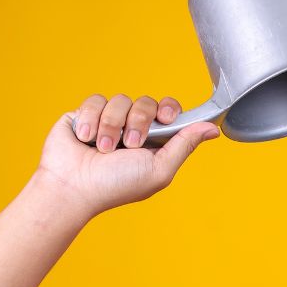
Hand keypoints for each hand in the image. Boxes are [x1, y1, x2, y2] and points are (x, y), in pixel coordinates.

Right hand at [32, 92, 221, 218]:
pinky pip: (96, 100)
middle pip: (147, 103)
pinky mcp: (86, 114)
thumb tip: (213, 129)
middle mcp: (133, 129)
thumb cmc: (116, 186)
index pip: (169, 112)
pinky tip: (85, 139)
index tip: (167, 118)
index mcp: (154, 143)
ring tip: (103, 149)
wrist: (74, 186)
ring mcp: (109, 120)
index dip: (170, 109)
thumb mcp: (159, 169)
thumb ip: (184, 146)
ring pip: (120, 100)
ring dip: (112, 126)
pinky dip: (91, 120)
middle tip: (129, 144)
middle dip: (139, 122)